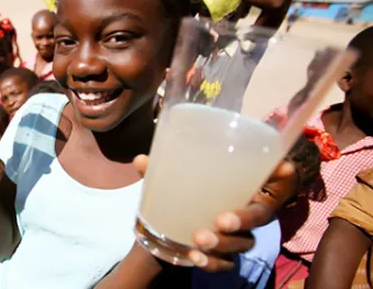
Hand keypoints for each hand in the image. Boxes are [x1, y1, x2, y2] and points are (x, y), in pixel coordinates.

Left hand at [133, 155, 293, 271]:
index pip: (265, 180)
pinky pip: (225, 264)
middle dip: (242, 219)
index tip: (286, 166)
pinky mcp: (221, 256)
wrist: (162, 230)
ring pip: (242, 243)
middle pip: (258, 217)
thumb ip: (158, 172)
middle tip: (221, 220)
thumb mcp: (168, 181)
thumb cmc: (177, 195)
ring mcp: (235, 237)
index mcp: (236, 190)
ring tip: (198, 240)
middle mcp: (243, 213)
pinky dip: (211, 263)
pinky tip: (194, 257)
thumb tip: (141, 161)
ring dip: (223, 243)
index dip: (279, 174)